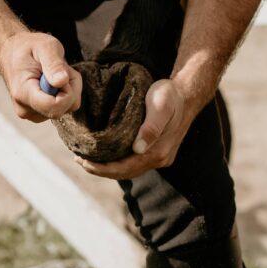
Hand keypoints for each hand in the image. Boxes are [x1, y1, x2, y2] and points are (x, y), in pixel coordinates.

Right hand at [0, 32, 81, 121]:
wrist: (12, 53)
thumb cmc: (28, 47)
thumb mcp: (44, 46)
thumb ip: (54, 63)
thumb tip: (62, 81)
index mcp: (23, 93)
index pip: (54, 107)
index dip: (68, 91)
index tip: (64, 73)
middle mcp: (26, 109)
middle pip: (63, 108)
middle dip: (70, 87)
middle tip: (60, 68)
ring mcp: (32, 114)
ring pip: (67, 108)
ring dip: (68, 88)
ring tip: (54, 73)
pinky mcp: (39, 114)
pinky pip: (64, 107)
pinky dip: (65, 93)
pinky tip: (53, 81)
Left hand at [75, 79, 192, 179]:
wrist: (187, 94)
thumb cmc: (170, 96)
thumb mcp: (160, 106)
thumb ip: (151, 127)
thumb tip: (138, 148)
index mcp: (158, 151)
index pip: (125, 168)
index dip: (102, 168)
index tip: (83, 161)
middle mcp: (159, 158)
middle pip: (125, 173)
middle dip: (101, 170)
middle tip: (79, 160)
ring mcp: (160, 157)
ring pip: (129, 169)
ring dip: (108, 168)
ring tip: (87, 160)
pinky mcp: (158, 151)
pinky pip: (134, 163)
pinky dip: (118, 162)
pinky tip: (106, 155)